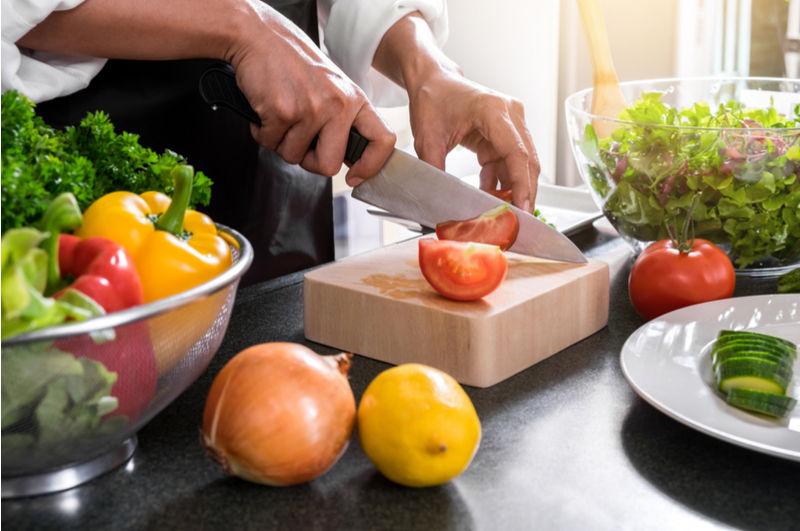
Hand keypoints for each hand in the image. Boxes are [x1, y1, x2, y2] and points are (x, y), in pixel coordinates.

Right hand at [227, 4, 395, 177]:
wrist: (258, 36)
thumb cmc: (293, 63)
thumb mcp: (332, 87)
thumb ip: (342, 119)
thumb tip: (348, 159)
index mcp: (354, 100)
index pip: (382, 141)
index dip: (371, 166)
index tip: (355, 176)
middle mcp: (337, 105)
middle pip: (329, 165)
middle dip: (309, 161)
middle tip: (299, 141)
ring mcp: (311, 108)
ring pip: (294, 157)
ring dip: (281, 142)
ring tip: (280, 114)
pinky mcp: (282, 111)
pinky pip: (270, 143)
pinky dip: (262, 132)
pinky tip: (265, 110)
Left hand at [407, 71, 539, 210]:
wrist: (433, 80)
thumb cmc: (432, 100)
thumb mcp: (427, 140)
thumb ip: (436, 172)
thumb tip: (442, 203)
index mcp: (494, 110)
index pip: (517, 154)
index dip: (522, 184)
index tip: (524, 209)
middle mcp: (511, 114)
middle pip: (527, 161)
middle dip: (523, 193)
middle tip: (517, 220)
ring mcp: (512, 122)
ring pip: (521, 164)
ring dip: (512, 189)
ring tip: (499, 212)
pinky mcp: (506, 132)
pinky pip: (509, 162)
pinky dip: (501, 180)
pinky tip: (489, 194)